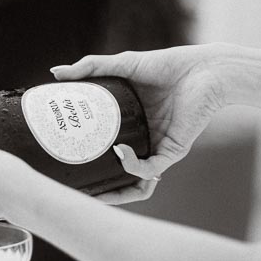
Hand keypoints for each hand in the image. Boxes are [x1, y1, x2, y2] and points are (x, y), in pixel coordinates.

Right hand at [51, 46, 225, 181]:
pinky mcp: (172, 150)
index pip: (104, 151)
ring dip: (116, 194)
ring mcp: (156, 148)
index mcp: (128, 124)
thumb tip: (55, 73)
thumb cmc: (167, 65)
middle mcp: (141, 140)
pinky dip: (131, 165)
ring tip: (96, 192)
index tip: (63, 164)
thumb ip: (89, 69)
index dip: (87, 162)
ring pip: (134, 184)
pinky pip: (149, 169)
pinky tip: (120, 151)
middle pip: (117, 175)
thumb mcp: (121, 66)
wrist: (205, 69)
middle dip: (98, 191)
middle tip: (73, 187)